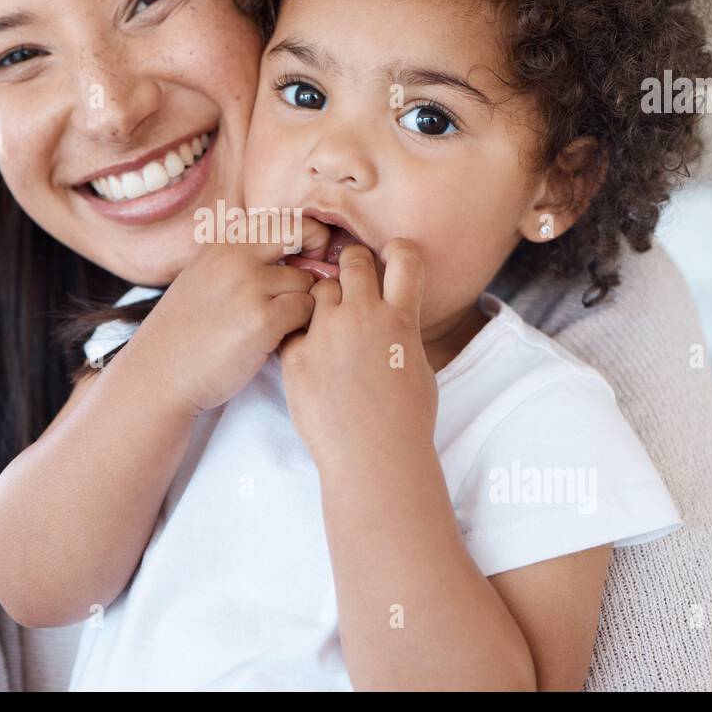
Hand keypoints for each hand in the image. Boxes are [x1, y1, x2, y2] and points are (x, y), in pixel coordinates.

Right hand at [129, 215, 330, 415]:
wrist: (160, 372)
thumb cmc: (186, 330)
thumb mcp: (206, 275)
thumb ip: (242, 257)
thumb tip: (295, 248)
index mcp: (223, 242)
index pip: (284, 217)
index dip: (305, 234)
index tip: (304, 258)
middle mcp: (236, 256)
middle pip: (303, 231)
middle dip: (317, 254)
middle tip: (309, 283)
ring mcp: (249, 286)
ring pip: (307, 280)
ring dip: (303, 301)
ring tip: (281, 322)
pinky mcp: (261, 320)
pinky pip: (305, 309)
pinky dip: (300, 325)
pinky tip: (278, 338)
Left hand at [279, 239, 436, 470]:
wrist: (373, 459)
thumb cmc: (406, 421)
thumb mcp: (418, 367)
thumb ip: (402, 332)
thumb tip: (396, 316)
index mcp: (400, 319)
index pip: (404, 256)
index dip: (397, 252)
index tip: (391, 261)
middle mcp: (363, 317)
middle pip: (353, 261)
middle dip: (352, 266)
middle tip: (350, 285)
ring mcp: (326, 334)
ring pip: (319, 288)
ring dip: (325, 298)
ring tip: (329, 326)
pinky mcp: (296, 355)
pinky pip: (293, 326)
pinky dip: (301, 334)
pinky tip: (310, 355)